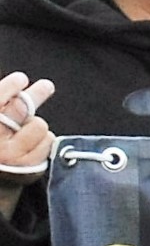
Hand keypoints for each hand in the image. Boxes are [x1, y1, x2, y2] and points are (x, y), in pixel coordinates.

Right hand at [0, 72, 52, 216]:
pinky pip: (48, 141)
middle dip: (35, 94)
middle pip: (19, 109)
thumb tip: (18, 85)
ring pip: (38, 124)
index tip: (21, 78)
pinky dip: (44, 139)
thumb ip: (2, 106)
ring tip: (26, 130)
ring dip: (35, 124)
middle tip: (46, 86)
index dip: (9, 87)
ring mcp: (11, 155)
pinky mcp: (27, 167)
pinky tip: (34, 143)